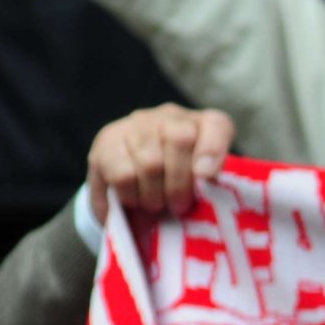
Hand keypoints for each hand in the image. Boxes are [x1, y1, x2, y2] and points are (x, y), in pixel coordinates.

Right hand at [86, 104, 234, 225]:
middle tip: (179, 206)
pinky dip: (131, 195)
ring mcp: (138, 124)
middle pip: (180, 139)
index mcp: (205, 125)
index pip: (217, 125)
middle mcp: (172, 117)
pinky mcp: (108, 140)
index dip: (213, 150)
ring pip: (151, 161)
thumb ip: (212, 187)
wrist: (133, 185)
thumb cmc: (179, 190)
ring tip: (156, 205)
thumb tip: (206, 190)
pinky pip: (123, 173)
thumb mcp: (203, 188)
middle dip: (180, 183)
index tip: (206, 178)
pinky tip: (135, 200)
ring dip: (155, 194)